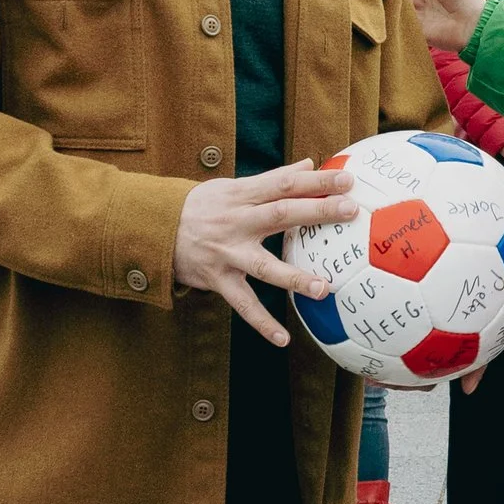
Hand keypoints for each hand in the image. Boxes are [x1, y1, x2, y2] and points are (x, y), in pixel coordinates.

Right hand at [171, 158, 360, 343]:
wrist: (153, 229)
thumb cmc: (202, 206)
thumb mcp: (233, 186)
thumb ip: (273, 179)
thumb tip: (308, 164)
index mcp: (243, 196)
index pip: (285, 183)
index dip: (316, 180)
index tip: (347, 180)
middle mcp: (237, 222)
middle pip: (280, 214)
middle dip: (316, 211)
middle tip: (350, 211)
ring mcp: (228, 253)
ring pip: (264, 266)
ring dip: (294, 277)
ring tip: (323, 288)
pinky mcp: (218, 279)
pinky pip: (242, 304)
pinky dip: (261, 323)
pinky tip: (282, 339)